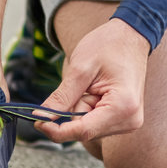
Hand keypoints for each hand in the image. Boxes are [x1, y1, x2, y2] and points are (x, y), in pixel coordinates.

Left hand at [33, 17, 149, 144]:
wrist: (129, 35)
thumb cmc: (108, 45)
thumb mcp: (80, 69)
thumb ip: (61, 98)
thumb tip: (40, 118)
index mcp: (123, 107)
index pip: (84, 131)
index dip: (57, 130)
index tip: (37, 123)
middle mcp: (130, 119)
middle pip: (85, 130)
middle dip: (71, 112)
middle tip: (76, 85)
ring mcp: (128, 121)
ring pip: (88, 127)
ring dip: (80, 108)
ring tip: (91, 84)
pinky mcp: (123, 118)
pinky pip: (95, 121)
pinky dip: (87, 108)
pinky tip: (94, 90)